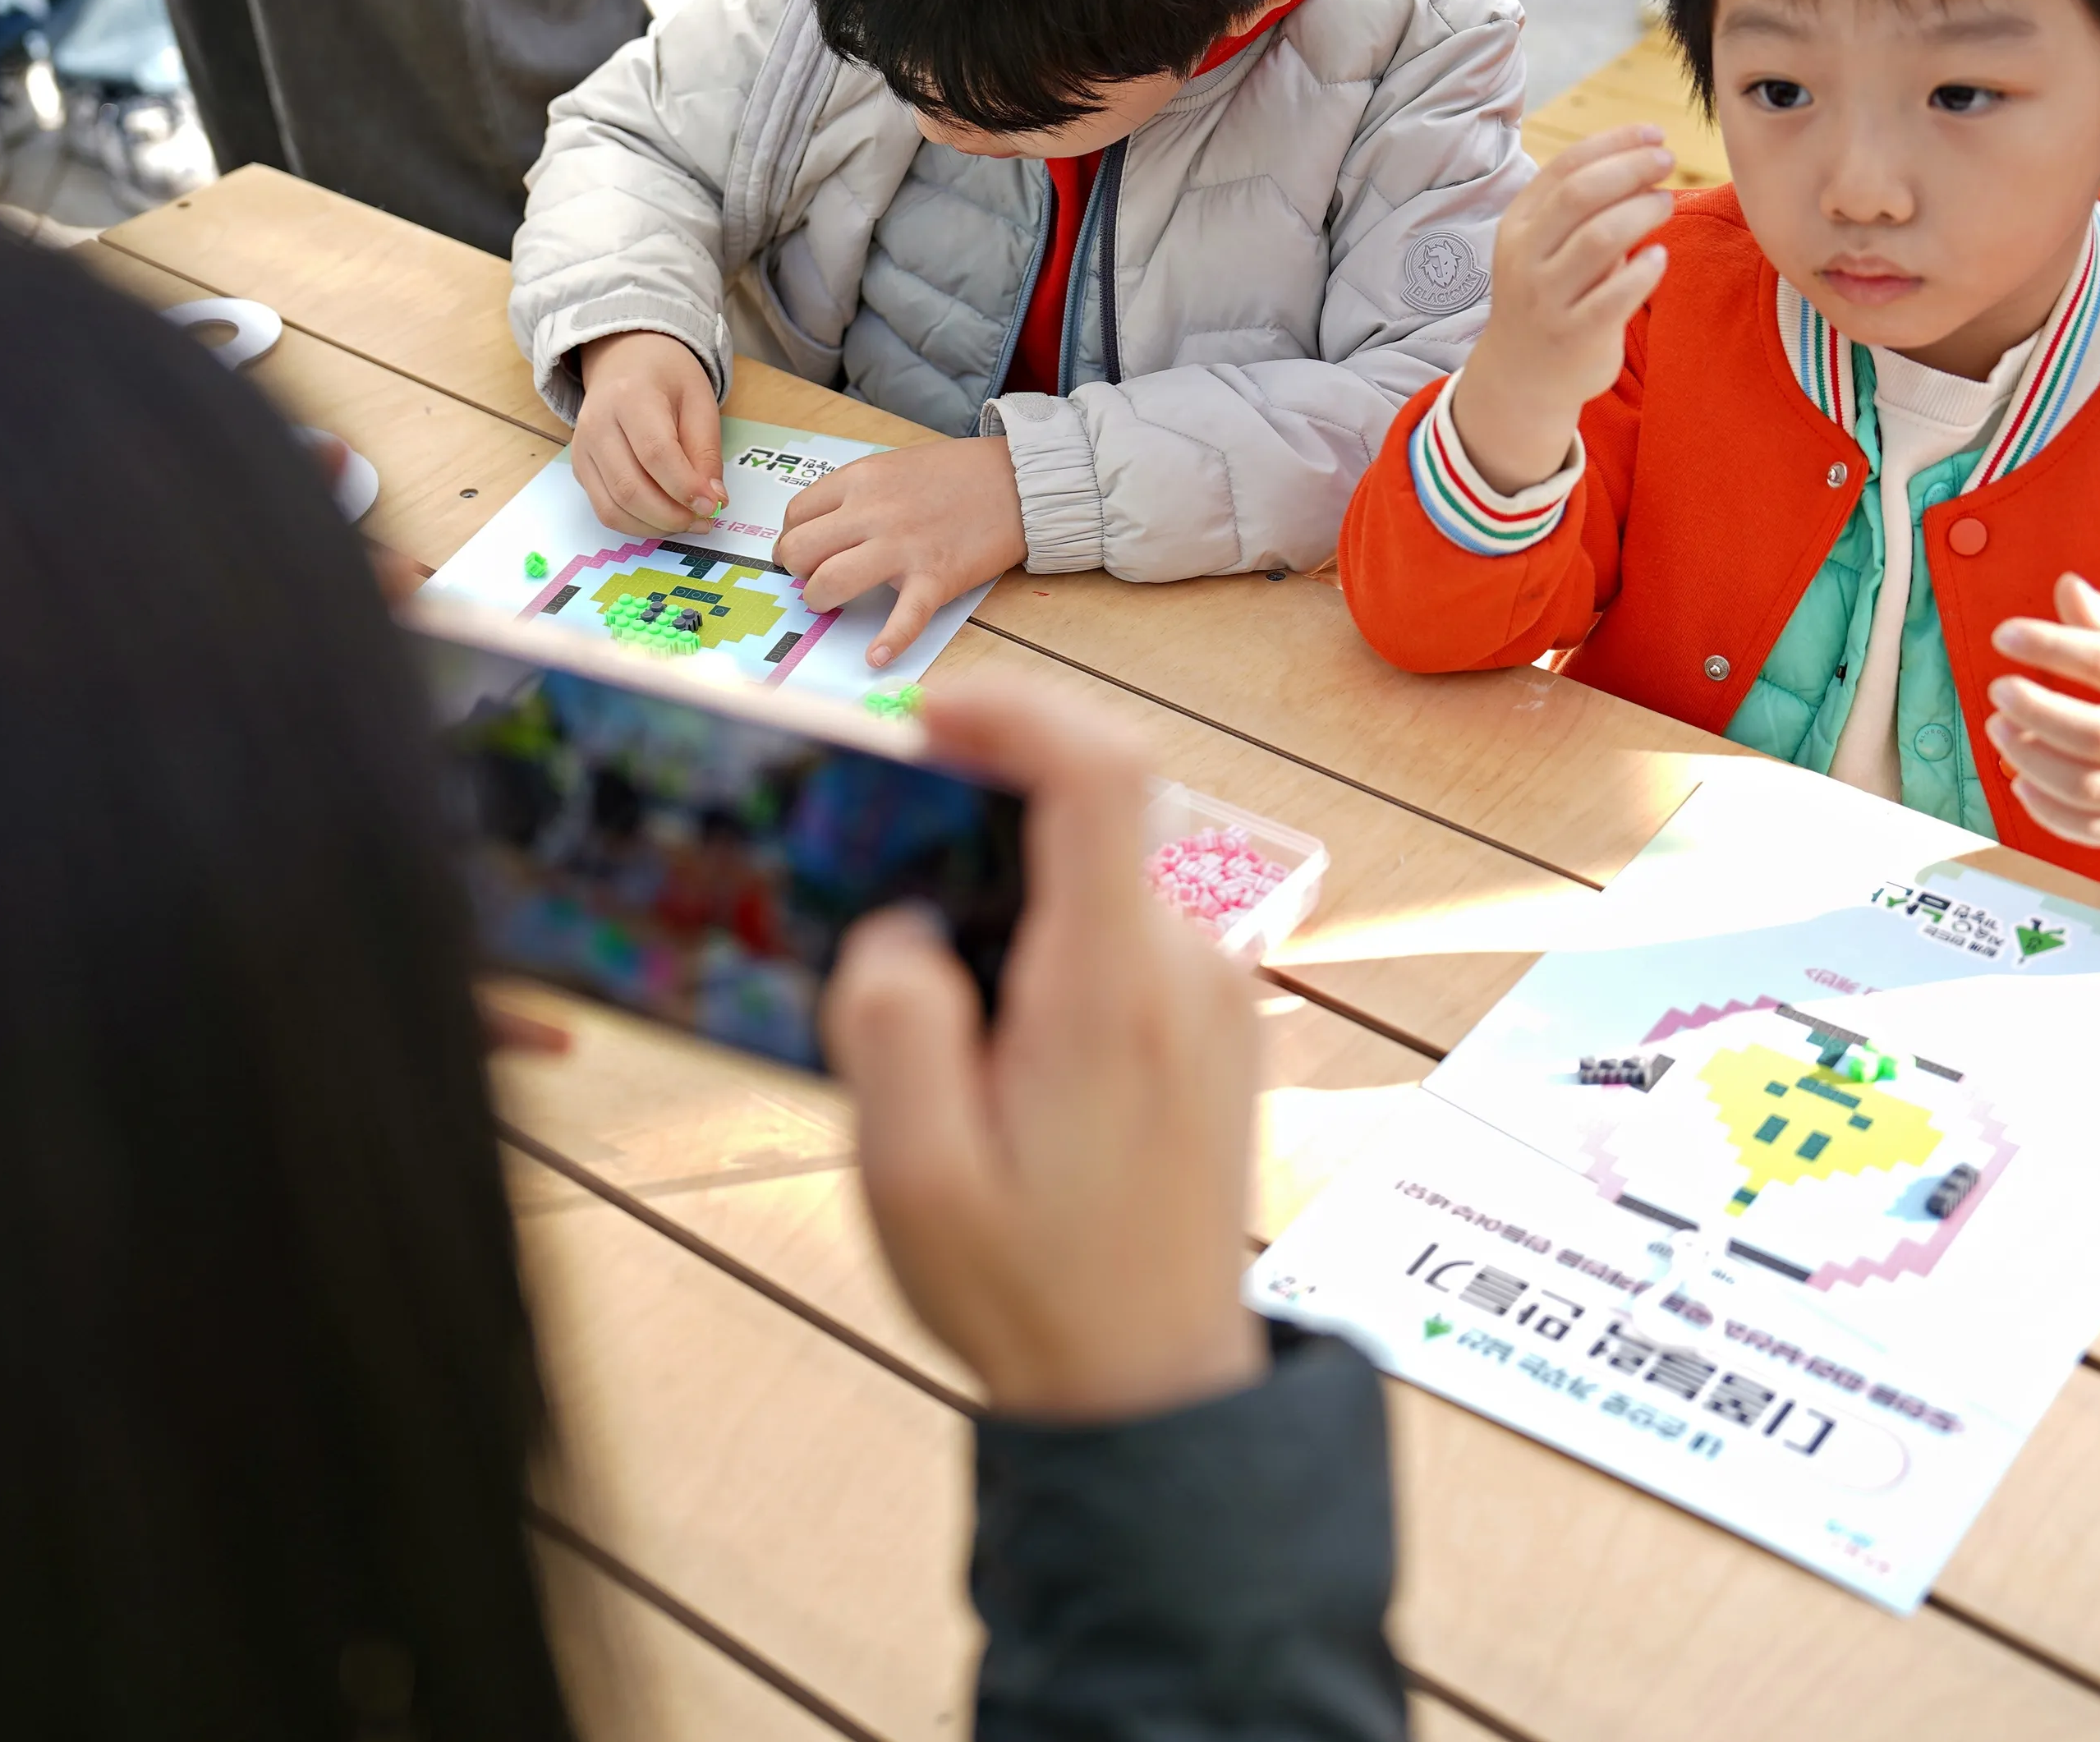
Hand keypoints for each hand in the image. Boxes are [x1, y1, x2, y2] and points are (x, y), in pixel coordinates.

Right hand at [572, 330, 724, 533]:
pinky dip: (637, 525)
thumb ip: (706, 452)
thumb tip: (713, 501)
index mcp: (631, 396)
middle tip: (705, 521)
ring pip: (613, 508)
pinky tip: (663, 519)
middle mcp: (597, 423)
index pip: (655, 453)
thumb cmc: (667, 379)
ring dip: (655, 526)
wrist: (625, 361)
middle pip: (630, 487)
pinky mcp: (580, 469)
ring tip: (688, 522)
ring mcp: (582, 449)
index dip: (685, 487)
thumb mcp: (700, 402)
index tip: (714, 506)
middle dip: (672, 516)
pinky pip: (605, 510)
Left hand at [774, 437, 1026, 666]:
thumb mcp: (894, 466)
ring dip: (821, 601)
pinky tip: (876, 657)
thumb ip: (858, 495)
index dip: (792, 539)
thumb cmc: (957, 473)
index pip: (797, 515)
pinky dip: (887, 644)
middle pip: (801, 551)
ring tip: (832, 604)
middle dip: (798, 572)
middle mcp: (873, 513)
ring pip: (831, 583)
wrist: (1016, 480)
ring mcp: (902, 547)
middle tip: (812, 577)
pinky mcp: (935, 579)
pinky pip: (903, 620)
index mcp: (861, 479)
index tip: (803, 552)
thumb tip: (824, 529)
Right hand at [822, 681, 1265, 1422]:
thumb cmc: (1029, 1287)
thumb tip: (901, 924)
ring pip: (1098, 883)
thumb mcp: (914, 1171)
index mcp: (1113, 988)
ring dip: (1011, 910)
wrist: (1149, 1389)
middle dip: (980, 829)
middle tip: (887, 903)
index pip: (1098, 774)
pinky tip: (1002, 1060)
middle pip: (1089, 819)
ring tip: (946, 1034)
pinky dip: (1050, 954)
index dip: (1013, 711)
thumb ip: (891, 1022)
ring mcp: (1212, 996)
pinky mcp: (1212, 1027)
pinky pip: (1121, 938)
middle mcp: (1187, 970)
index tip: (928, 716)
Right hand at [1450, 123, 1675, 491]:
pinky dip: (1644, 270)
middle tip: (1667, 162)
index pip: (1565, 167)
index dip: (1615, 142)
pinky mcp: (1573, 335)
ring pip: (1600, 238)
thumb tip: (1644, 156)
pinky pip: (1616, 296)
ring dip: (1643, 212)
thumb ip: (1582, 206)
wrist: (1523, 374)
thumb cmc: (1549, 295)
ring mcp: (1547, 298)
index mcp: (1518, 225)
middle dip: (1631, 169)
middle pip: (1581, 194)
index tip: (1654, 134)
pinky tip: (1659, 258)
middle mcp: (1525, 258)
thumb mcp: (1545, 245)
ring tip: (1666, 205)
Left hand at [1986, 573, 2099, 879]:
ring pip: (2087, 787)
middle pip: (2096, 735)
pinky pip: (2092, 830)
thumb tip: (2066, 585)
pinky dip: (2046, 809)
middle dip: (2035, 712)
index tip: (2005, 635)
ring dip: (2030, 760)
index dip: (2054, 646)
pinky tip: (2020, 780)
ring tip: (2000, 730)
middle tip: (1999, 691)